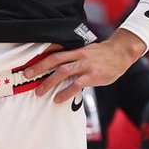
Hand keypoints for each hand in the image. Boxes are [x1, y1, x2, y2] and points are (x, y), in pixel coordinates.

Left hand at [23, 28, 144, 103]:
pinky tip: (58, 99)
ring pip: (63, 72)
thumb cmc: (102, 55)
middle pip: (55, 60)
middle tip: (26, 76)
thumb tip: (57, 66)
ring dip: (49, 82)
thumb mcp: (86, 51)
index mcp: (76, 49)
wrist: (121, 53)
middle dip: (39, 68)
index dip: (41, 58)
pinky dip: (65, 92)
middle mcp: (79, 56)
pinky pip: (76, 84)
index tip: (28, 64)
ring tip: (39, 92)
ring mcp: (86, 65)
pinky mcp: (93, 76)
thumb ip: (73, 58)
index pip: (55, 52)